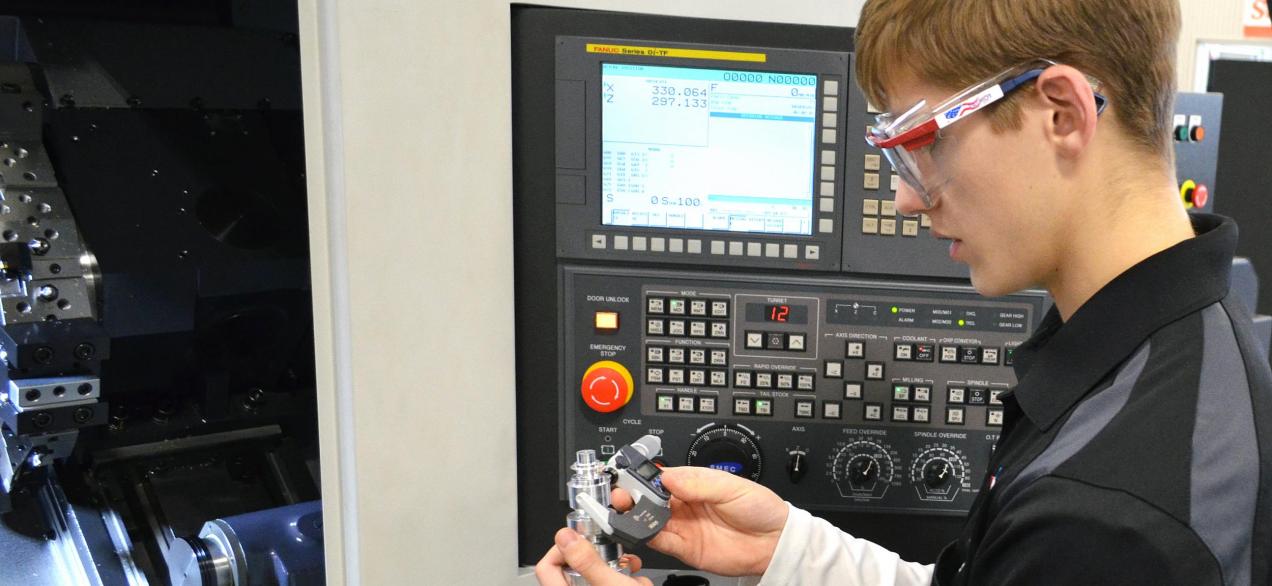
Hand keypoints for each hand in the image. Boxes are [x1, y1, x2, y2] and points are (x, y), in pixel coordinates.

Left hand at [535, 528, 652, 584]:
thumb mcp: (611, 584)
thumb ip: (587, 561)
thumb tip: (565, 536)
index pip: (546, 566)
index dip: (561, 548)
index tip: (581, 539)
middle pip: (573, 566)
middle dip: (598, 556)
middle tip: (609, 551)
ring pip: (596, 573)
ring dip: (616, 566)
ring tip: (628, 566)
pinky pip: (610, 581)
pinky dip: (624, 577)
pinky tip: (636, 579)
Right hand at [619, 466, 786, 576]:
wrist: (774, 542)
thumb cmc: (760, 509)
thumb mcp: (731, 487)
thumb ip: (698, 484)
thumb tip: (669, 477)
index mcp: (693, 483)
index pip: (661, 477)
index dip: (644, 476)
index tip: (632, 477)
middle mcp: (684, 504)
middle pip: (649, 499)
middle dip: (633, 496)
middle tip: (625, 496)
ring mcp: (682, 526)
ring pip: (649, 520)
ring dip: (636, 516)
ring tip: (628, 512)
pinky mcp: (684, 548)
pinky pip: (659, 542)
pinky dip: (647, 537)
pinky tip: (642, 530)